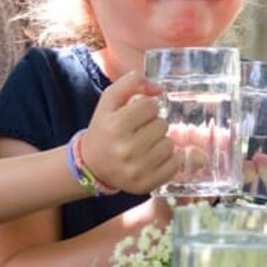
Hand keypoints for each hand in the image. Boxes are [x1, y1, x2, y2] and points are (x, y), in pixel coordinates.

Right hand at [80, 71, 177, 194]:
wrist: (93, 165)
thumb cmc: (105, 128)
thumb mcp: (109, 100)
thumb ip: (131, 82)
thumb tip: (159, 89)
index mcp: (115, 126)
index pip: (151, 106)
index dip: (146, 108)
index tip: (137, 115)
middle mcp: (125, 149)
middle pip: (162, 125)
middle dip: (154, 125)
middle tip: (141, 131)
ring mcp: (136, 170)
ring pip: (169, 145)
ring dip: (161, 142)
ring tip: (146, 144)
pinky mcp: (146, 184)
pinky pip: (174, 165)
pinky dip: (168, 159)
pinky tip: (154, 157)